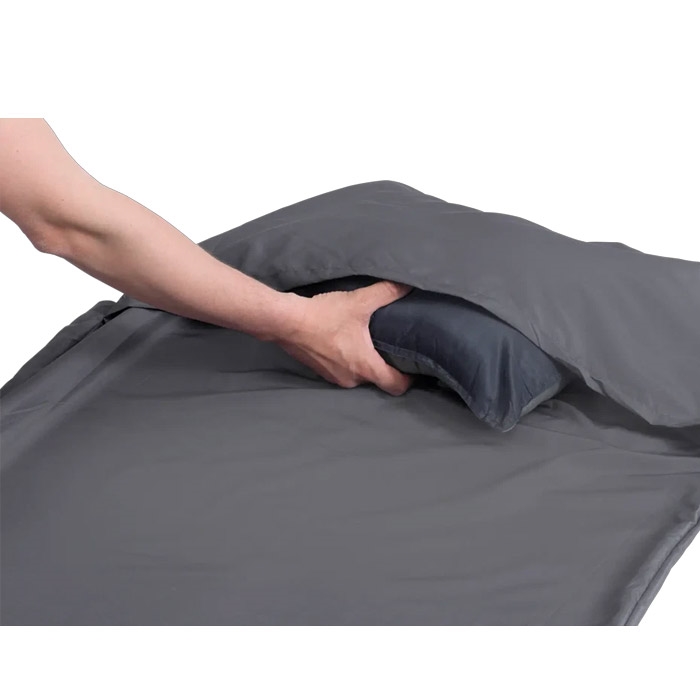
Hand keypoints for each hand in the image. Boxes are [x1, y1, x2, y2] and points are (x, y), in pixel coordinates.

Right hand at [276, 280, 413, 395]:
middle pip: (377, 380)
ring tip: (367, 344)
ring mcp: (334, 377)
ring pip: (358, 376)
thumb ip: (386, 293)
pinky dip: (346, 361)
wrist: (286, 322)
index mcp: (365, 367)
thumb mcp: (359, 302)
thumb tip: (407, 285)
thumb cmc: (324, 316)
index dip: (409, 379)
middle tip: (391, 349)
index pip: (396, 385)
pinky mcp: (320, 371)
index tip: (415, 368)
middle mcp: (351, 379)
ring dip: (363, 363)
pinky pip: (341, 371)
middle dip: (385, 366)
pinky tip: (344, 343)